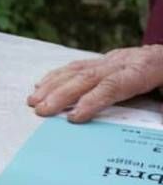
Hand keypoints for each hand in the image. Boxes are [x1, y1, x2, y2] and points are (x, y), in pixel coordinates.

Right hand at [28, 45, 162, 122]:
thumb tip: (155, 126)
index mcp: (142, 71)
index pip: (112, 86)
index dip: (91, 101)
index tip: (73, 118)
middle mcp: (122, 62)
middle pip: (87, 77)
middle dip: (61, 93)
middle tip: (40, 110)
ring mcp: (112, 59)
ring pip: (77, 69)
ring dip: (52, 85)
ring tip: (33, 100)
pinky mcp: (106, 59)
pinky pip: (77, 65)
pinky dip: (56, 75)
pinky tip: (42, 85)